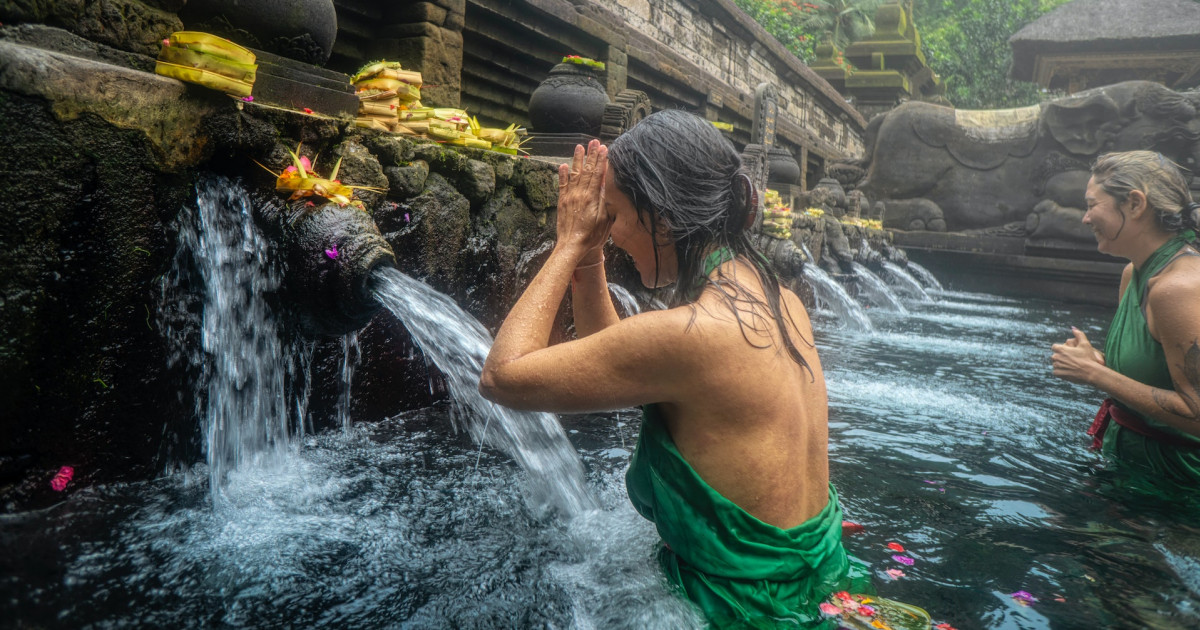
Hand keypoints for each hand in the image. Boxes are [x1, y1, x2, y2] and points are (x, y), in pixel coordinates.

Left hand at [556, 140, 611, 258]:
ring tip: (580, 147)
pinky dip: (563, 174)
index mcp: (591, 197)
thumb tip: (606, 183)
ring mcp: (569, 197)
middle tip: (594, 141)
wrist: (572, 246)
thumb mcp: (605, 220)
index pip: (598, 174)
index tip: (604, 148)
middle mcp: (580, 194)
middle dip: (591, 155)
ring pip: (575, 174)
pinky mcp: (562, 202)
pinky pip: (562, 184)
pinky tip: (564, 165)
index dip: (601, 160)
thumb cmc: (591, 236)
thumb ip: (604, 200)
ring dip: (578, 160)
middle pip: (587, 170)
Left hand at [1051, 327, 1104, 384]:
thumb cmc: (1088, 357)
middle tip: (1071, 360)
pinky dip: (1062, 372)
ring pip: (1056, 364)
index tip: (1068, 352)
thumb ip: (1079, 334)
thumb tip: (1073, 328)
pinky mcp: (1057, 374)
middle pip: (1055, 356)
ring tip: (1071, 365)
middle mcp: (1056, 357)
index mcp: (1060, 349)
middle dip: (1061, 357)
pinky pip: (1057, 372)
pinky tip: (1069, 371)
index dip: (1061, 349)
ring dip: (1061, 364)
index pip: (1055, 347)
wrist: (1090, 372)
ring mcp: (1056, 366)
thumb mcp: (1085, 344)